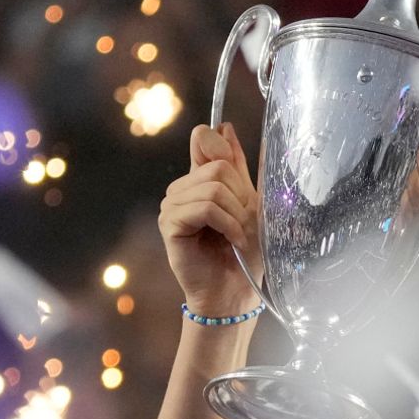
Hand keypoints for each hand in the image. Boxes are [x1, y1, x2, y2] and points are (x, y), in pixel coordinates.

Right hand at [159, 122, 262, 316]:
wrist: (234, 292)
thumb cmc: (243, 253)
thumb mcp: (249, 203)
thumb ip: (238, 166)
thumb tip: (225, 126)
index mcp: (198, 179)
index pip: (204, 138)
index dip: (225, 152)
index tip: (242, 185)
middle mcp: (181, 188)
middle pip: (217, 164)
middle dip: (241, 195)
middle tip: (245, 223)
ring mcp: (172, 205)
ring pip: (212, 187)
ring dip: (236, 214)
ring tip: (239, 235)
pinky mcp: (169, 224)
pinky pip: (204, 207)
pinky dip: (226, 224)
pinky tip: (231, 240)